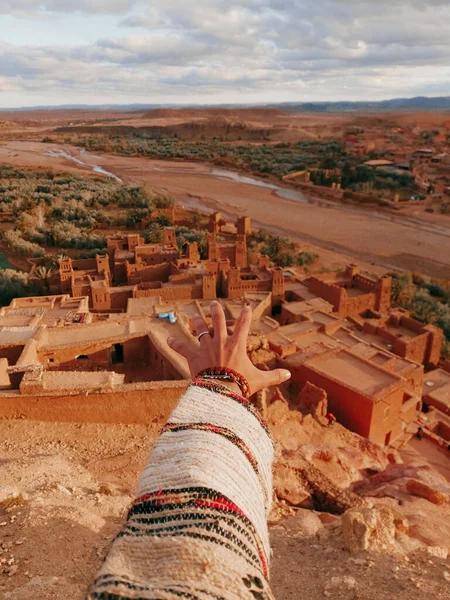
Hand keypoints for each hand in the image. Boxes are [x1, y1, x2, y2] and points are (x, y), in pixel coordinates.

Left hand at [167, 301, 290, 395]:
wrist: (221, 393)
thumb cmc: (241, 386)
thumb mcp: (259, 380)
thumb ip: (274, 376)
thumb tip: (288, 375)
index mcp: (237, 345)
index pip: (244, 324)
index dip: (246, 314)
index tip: (247, 306)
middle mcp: (221, 341)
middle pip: (219, 320)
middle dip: (216, 310)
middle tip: (214, 304)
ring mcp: (206, 347)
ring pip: (200, 329)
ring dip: (197, 322)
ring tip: (194, 316)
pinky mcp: (194, 356)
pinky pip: (182, 347)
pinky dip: (175, 344)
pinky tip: (168, 339)